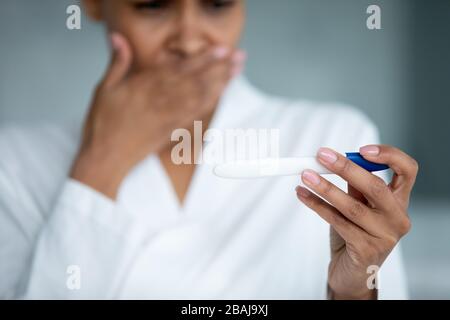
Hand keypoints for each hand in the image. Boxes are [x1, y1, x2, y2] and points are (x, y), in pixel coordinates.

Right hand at [70, 33, 245, 198]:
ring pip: (199, 96)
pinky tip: (221, 95)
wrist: (105, 159)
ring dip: (221, 83)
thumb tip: (118, 37)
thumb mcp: (104, 89)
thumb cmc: (102, 124)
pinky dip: (210, 103)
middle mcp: (160, 99)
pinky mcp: (172, 130)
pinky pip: (195, 114)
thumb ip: (117, 62)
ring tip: (237, 72)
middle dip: (220, 68)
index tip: (221, 50)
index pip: (180, 68)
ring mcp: (168, 116)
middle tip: (240, 58)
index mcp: (144, 86)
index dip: (203, 59)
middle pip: (196, 80)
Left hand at [296, 145, 417, 298]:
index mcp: (399, 202)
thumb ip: (354, 187)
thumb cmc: (355, 236)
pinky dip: (317, 205)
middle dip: (345, 168)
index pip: (407, 171)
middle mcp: (397, 218)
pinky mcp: (366, 250)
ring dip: (324, 187)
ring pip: (352, 206)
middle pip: (375, 186)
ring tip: (305, 175)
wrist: (353, 273)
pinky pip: (337, 221)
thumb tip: (335, 161)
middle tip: (322, 156)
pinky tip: (303, 195)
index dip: (389, 155)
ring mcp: (385, 236)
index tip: (361, 149)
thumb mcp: (358, 207)